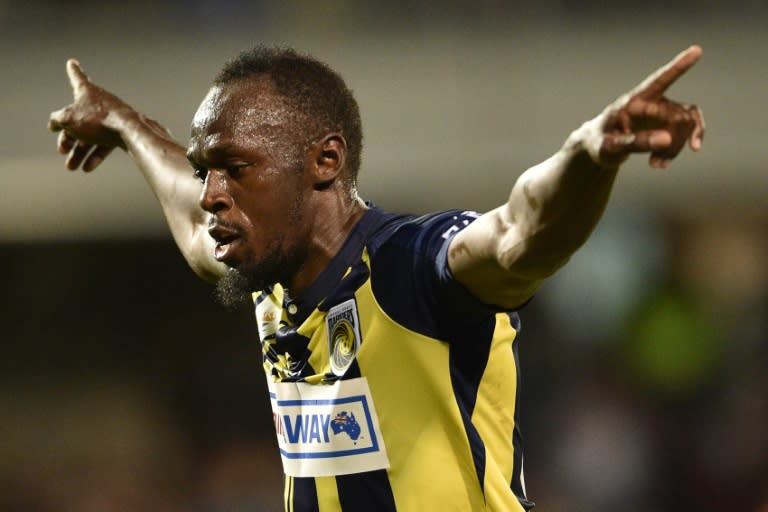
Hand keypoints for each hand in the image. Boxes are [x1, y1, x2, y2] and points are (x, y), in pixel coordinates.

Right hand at [48, 59, 132, 170]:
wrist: (130, 132)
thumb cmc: (99, 120)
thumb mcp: (69, 119)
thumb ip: (57, 119)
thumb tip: (54, 124)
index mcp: (88, 92)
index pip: (78, 77)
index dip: (73, 71)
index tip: (72, 62)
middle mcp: (101, 102)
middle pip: (79, 120)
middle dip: (68, 138)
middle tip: (62, 150)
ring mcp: (112, 117)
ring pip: (91, 136)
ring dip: (80, 152)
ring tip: (72, 167)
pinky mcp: (122, 132)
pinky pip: (105, 144)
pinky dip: (96, 155)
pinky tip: (88, 167)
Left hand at [592, 45, 704, 168]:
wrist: (599, 147)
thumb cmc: (599, 143)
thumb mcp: (609, 147)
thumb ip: (634, 142)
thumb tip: (667, 139)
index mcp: (633, 100)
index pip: (658, 81)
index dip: (678, 67)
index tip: (696, 50)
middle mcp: (651, 101)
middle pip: (678, 115)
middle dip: (673, 142)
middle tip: (655, 164)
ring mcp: (662, 110)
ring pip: (686, 123)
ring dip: (677, 147)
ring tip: (656, 166)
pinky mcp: (668, 121)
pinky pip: (689, 127)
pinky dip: (684, 143)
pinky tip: (668, 161)